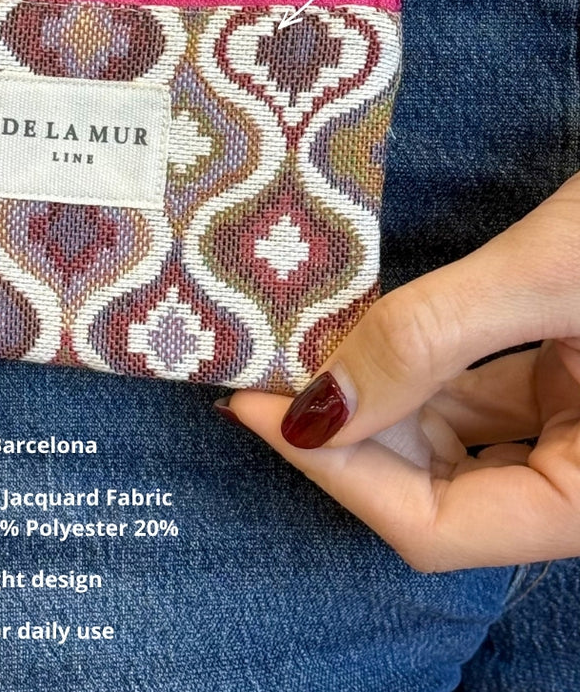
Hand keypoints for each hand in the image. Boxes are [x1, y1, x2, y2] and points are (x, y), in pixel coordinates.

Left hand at [222, 173, 579, 571]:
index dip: (333, 470)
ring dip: (375, 401)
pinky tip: (369, 337)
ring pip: (451, 447)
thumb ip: (432, 339)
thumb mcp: (555, 276)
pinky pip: (480, 403)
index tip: (254, 404)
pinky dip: (419, 373)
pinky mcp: (575, 387)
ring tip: (302, 351)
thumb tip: (313, 407)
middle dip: (345, 434)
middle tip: (265, 372)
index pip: (438, 525)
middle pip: (435, 493)